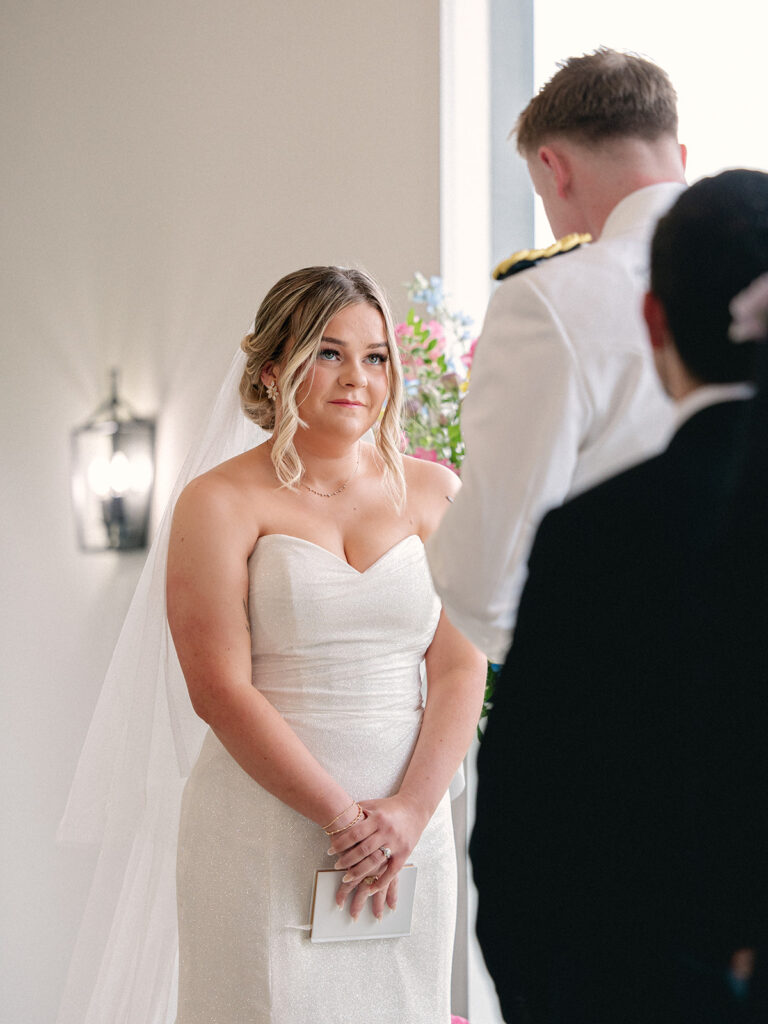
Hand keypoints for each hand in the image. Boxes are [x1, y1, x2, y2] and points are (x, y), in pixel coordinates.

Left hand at [328, 794, 427, 916]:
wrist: (415, 809)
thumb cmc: (390, 807)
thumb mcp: (374, 804)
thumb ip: (358, 810)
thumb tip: (338, 814)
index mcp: (377, 818)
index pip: (355, 833)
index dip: (341, 843)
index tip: (330, 850)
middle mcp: (387, 832)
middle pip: (363, 849)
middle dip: (347, 860)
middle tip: (336, 865)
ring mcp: (396, 844)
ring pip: (375, 862)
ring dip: (359, 872)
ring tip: (346, 878)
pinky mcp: (404, 854)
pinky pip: (391, 872)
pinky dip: (380, 882)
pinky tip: (370, 890)